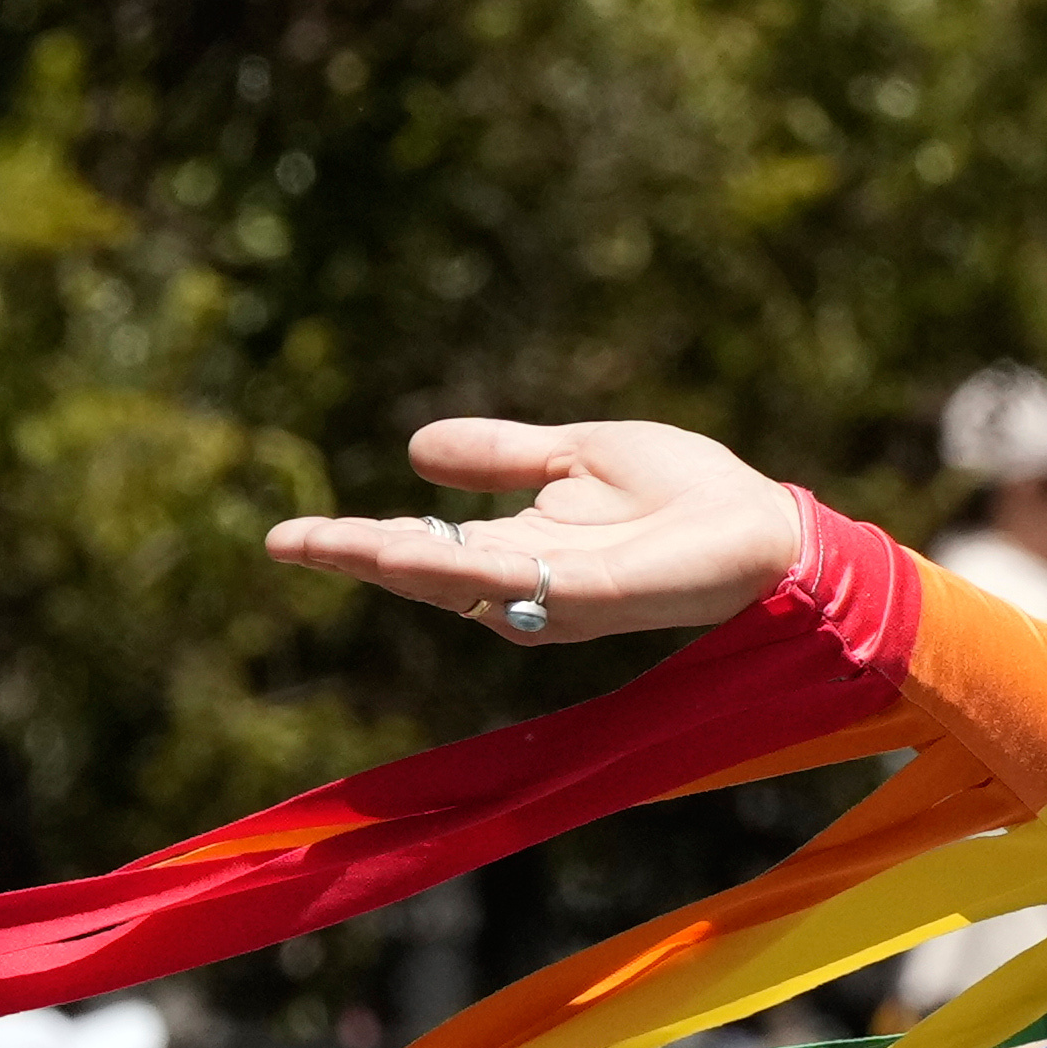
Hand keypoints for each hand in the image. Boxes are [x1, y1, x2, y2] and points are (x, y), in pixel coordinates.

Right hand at [265, 416, 802, 646]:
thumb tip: (413, 449)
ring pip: (452, 582)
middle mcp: (525, 583)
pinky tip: (408, 549)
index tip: (289, 537)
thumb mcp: (574, 455)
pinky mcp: (588, 598)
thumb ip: (501, 453)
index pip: (422, 547)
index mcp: (520, 547)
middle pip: (422, 573)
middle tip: (283, 543)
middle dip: (354, 557)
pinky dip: (456, 567)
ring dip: (388, 560)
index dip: (359, 541)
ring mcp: (552, 596)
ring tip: (322, 544)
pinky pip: (508, 582)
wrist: (763, 524)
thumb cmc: (687, 492)